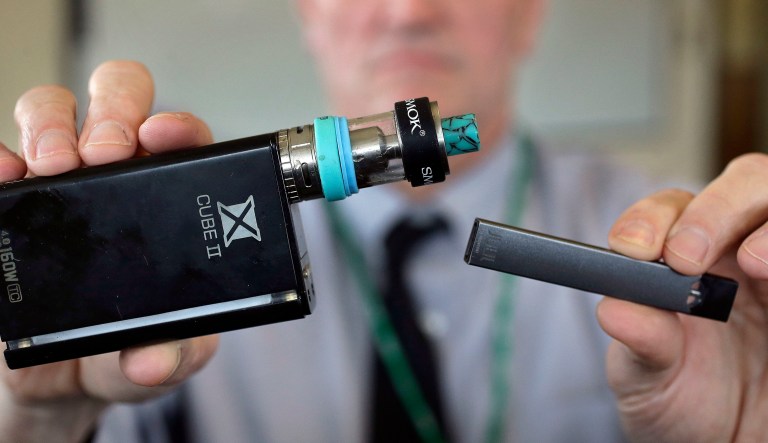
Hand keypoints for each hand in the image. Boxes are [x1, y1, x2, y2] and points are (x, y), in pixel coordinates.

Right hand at [0, 61, 217, 442]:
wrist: (66, 378)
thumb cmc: (127, 353)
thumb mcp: (162, 361)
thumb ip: (170, 358)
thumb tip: (155, 359)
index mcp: (172, 202)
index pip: (184, 140)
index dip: (176, 125)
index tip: (160, 138)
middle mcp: (119, 178)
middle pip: (119, 102)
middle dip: (112, 113)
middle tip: (103, 155)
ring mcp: (61, 186)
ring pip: (53, 112)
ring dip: (51, 126)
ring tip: (51, 168)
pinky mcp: (14, 205)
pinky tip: (1, 173)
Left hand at [599, 154, 767, 441]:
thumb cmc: (681, 404)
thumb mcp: (648, 381)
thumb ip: (639, 345)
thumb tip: (614, 309)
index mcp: (685, 261)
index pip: (670, 211)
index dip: (651, 218)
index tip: (634, 249)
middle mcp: (739, 253)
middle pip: (743, 186)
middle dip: (714, 210)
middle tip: (686, 257)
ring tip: (754, 262)